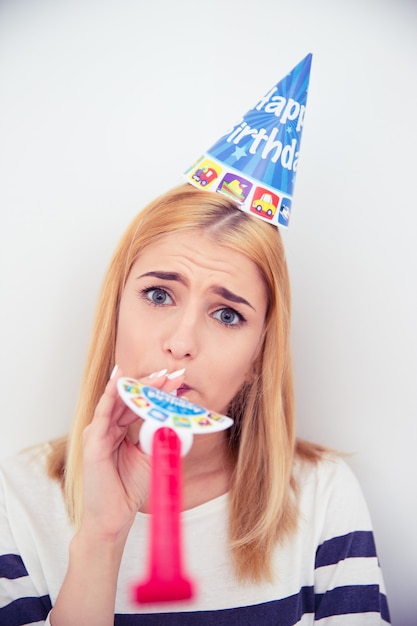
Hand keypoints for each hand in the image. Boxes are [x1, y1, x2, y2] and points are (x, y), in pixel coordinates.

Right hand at [80, 368, 184, 540]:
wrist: (114, 518)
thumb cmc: (129, 488)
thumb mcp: (151, 456)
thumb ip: (158, 436)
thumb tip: (175, 418)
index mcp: (120, 430)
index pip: (139, 404)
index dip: (157, 391)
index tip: (176, 381)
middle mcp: (108, 428)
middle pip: (130, 399)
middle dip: (151, 384)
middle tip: (172, 373)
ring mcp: (99, 433)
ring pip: (118, 401)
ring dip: (137, 386)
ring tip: (157, 375)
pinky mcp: (93, 442)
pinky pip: (102, 414)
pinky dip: (111, 395)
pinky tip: (120, 381)